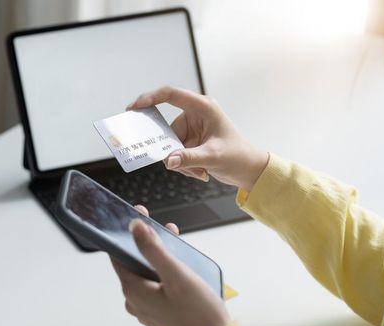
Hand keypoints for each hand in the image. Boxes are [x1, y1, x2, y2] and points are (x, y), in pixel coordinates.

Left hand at [112, 205, 230, 325]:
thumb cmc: (198, 316)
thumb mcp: (177, 275)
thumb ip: (154, 250)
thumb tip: (135, 228)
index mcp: (133, 289)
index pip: (119, 253)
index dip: (126, 233)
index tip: (137, 217)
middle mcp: (135, 300)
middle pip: (134, 262)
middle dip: (147, 242)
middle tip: (161, 227)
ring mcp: (147, 307)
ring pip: (147, 273)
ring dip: (159, 255)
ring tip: (175, 242)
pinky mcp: (159, 312)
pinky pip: (156, 285)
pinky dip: (164, 271)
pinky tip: (180, 265)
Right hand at [126, 86, 267, 190]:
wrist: (249, 170)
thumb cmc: (238, 156)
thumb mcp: (213, 157)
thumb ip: (189, 158)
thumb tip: (168, 161)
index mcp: (203, 107)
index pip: (171, 95)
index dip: (150, 98)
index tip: (134, 108)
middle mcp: (195, 115)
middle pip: (167, 129)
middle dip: (172, 150)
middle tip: (179, 165)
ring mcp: (191, 129)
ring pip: (170, 145)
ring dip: (180, 161)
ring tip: (198, 171)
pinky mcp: (189, 141)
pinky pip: (174, 153)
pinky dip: (183, 165)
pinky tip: (199, 172)